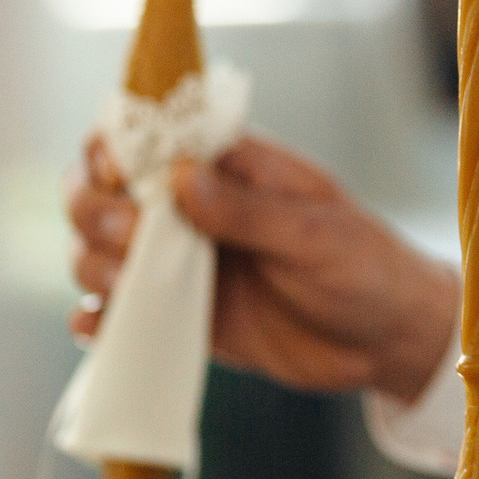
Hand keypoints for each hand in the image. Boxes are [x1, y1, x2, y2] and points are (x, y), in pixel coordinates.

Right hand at [66, 132, 459, 401]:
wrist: (385, 341)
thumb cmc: (364, 267)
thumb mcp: (315, 234)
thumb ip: (249, 210)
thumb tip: (179, 176)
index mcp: (230, 168)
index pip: (149, 137)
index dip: (113, 146)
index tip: (115, 171)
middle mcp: (194, 211)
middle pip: (104, 192)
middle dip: (94, 206)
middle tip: (127, 233)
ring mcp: (182, 265)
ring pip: (99, 251)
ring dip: (92, 261)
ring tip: (126, 280)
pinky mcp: (179, 317)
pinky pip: (118, 315)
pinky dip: (96, 320)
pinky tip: (99, 326)